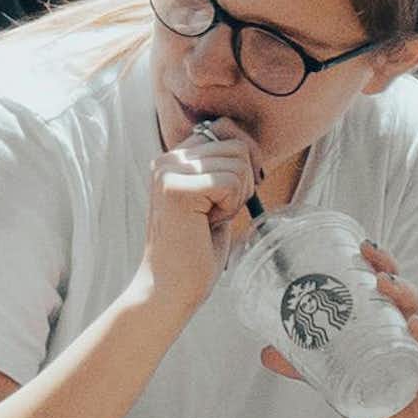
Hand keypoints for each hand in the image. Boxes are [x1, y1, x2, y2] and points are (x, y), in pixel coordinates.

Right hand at [143, 118, 256, 305]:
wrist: (171, 289)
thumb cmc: (196, 251)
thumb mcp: (215, 200)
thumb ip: (223, 169)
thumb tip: (249, 145)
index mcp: (174, 158)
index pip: (226, 128)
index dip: (245, 160)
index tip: (235, 193)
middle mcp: (168, 159)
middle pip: (237, 146)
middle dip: (243, 183)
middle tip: (217, 214)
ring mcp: (169, 172)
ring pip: (238, 164)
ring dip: (236, 198)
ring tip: (209, 220)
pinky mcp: (177, 190)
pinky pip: (231, 183)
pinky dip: (230, 208)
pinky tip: (207, 225)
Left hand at [260, 243, 417, 417]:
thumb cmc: (368, 392)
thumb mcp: (331, 374)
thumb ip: (301, 362)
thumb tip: (264, 351)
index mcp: (389, 321)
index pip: (390, 283)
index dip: (383, 263)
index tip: (366, 246)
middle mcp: (411, 336)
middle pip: (413, 302)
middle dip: (401, 287)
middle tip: (382, 280)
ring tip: (413, 323)